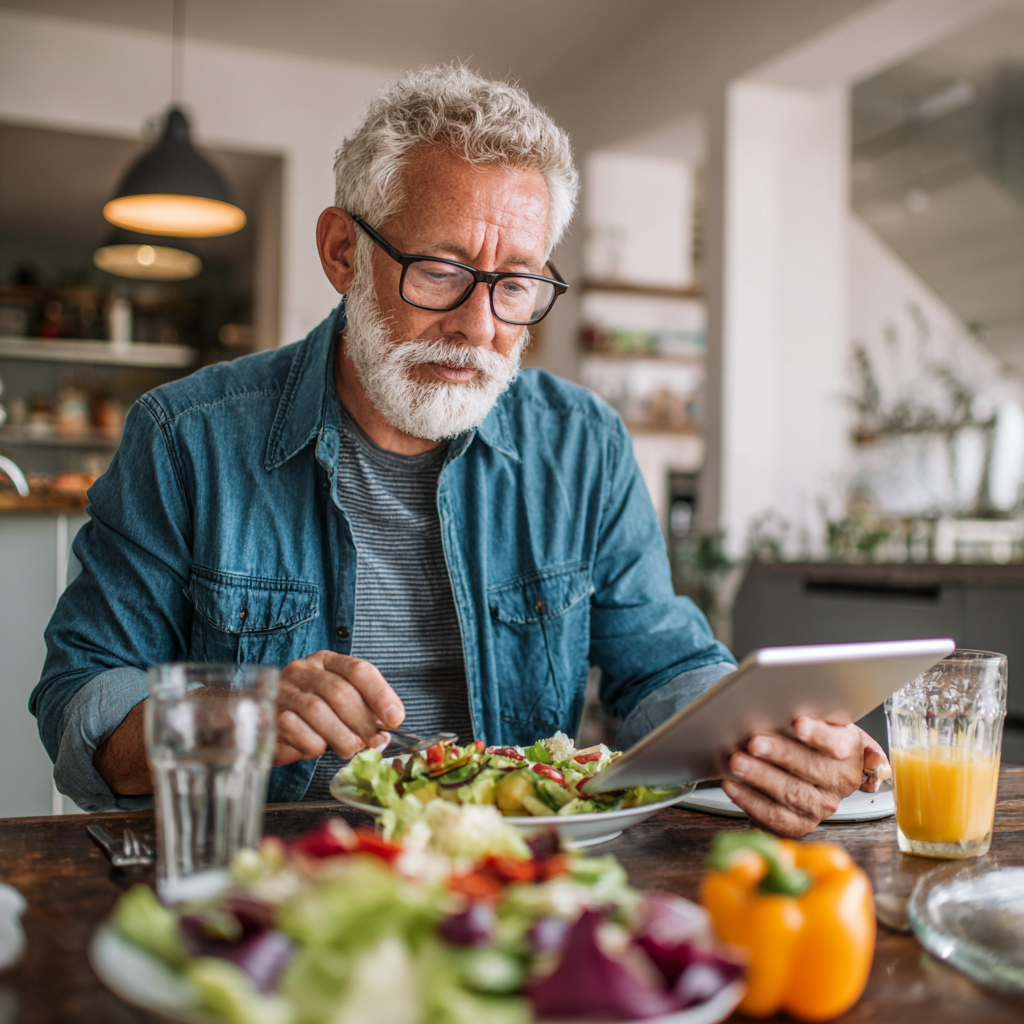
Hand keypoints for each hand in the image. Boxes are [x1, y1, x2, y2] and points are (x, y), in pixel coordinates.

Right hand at [274, 651, 403, 765]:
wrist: (264, 717)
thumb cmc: (313, 711)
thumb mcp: (340, 702)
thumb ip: (363, 709)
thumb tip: (386, 729)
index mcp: (327, 661)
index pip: (359, 670)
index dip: (380, 694)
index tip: (395, 718)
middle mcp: (303, 670)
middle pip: (340, 692)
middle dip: (363, 722)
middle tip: (375, 743)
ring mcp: (284, 691)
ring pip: (318, 712)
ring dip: (341, 737)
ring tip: (349, 748)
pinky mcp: (269, 716)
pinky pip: (297, 732)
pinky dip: (314, 746)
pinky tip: (317, 747)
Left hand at [721, 717, 890, 837]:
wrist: (802, 773)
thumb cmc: (805, 740)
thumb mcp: (816, 723)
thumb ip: (810, 715)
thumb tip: (785, 701)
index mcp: (850, 753)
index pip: (840, 744)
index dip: (820, 735)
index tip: (799, 724)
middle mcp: (840, 782)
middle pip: (812, 768)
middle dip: (780, 753)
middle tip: (754, 742)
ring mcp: (821, 807)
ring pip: (791, 793)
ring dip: (760, 776)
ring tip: (737, 761)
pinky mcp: (800, 825)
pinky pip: (774, 815)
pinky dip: (750, 799)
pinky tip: (732, 784)